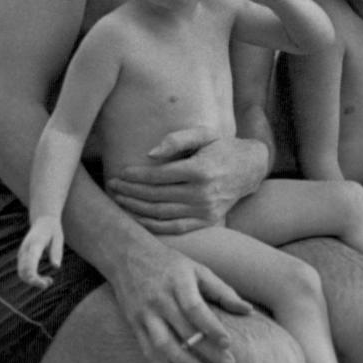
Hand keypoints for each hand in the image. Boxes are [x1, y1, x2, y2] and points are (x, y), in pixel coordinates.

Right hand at [17, 216, 62, 288]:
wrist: (42, 221)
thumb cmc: (52, 230)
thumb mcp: (58, 238)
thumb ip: (56, 252)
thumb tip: (56, 267)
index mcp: (34, 244)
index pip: (30, 263)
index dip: (34, 276)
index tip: (44, 284)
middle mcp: (25, 250)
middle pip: (23, 272)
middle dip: (35, 281)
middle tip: (49, 283)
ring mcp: (21, 254)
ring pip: (22, 274)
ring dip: (33, 281)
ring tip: (49, 281)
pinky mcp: (22, 257)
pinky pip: (23, 271)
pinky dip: (31, 278)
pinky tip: (43, 278)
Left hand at [108, 127, 268, 233]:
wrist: (250, 168)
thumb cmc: (222, 147)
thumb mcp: (204, 134)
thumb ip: (177, 140)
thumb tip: (150, 154)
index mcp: (201, 169)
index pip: (159, 176)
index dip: (136, 176)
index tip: (120, 173)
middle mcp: (203, 193)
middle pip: (156, 195)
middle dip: (130, 191)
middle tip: (112, 186)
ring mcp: (205, 210)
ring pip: (161, 213)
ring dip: (136, 208)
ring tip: (119, 200)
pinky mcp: (207, 221)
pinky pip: (174, 228)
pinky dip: (152, 225)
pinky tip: (137, 217)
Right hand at [111, 237, 251, 362]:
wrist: (127, 256)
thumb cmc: (170, 264)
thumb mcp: (198, 269)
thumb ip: (223, 291)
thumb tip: (248, 310)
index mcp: (178, 281)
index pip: (194, 308)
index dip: (211, 327)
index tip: (227, 342)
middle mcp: (160, 299)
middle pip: (183, 331)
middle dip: (206, 351)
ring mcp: (144, 314)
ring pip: (163, 346)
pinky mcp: (134, 324)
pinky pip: (148, 350)